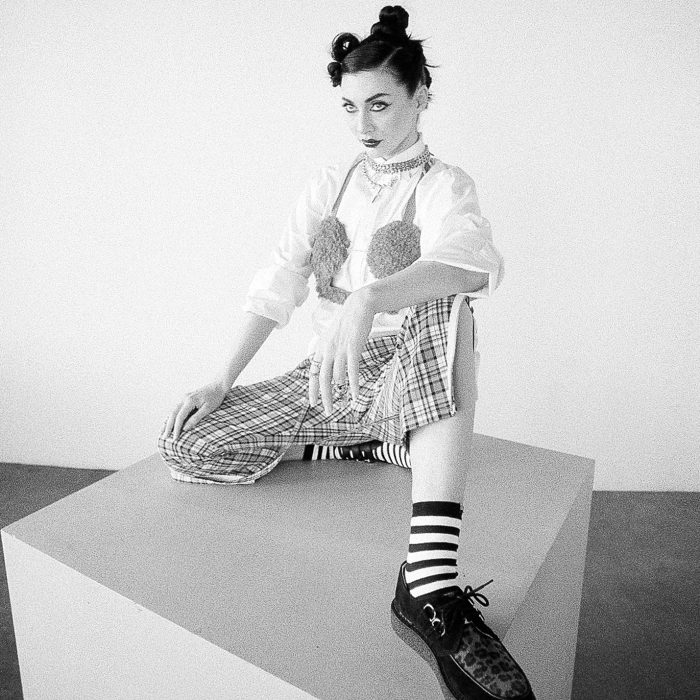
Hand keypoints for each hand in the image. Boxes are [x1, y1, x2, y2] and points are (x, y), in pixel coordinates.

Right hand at [161, 380, 227, 439]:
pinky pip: (175, 409)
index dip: (176, 428)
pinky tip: (168, 423)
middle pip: (172, 414)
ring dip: (167, 422)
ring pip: (172, 411)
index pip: (180, 417)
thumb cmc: (215, 397)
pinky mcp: (185, 399)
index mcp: (190, 400)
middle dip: (168, 427)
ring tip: (162, 432)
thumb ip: (196, 418)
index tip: (174, 438)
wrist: (218, 386)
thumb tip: (185, 428)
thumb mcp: (208, 409)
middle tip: (164, 438)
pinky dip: (171, 417)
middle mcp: (184, 398)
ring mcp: (183, 398)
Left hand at [309, 288, 375, 414]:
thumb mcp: (333, 336)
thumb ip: (329, 351)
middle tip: (328, 411)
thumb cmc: (348, 322)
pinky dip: (353, 384)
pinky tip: (355, 395)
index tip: (314, 403)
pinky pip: (351, 370)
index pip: (312, 373)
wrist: (359, 305)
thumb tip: (330, 367)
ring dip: (340, 393)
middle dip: (325, 397)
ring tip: (344, 405)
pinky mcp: (352, 347)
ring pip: (337, 377)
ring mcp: (339, 349)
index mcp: (321, 348)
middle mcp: (327, 350)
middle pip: (322, 379)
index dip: (312, 389)